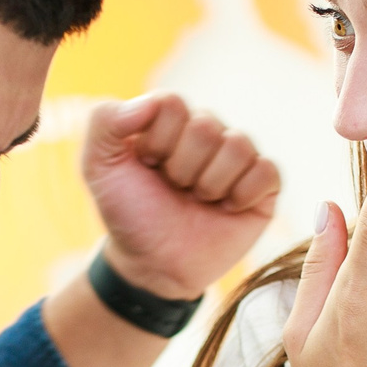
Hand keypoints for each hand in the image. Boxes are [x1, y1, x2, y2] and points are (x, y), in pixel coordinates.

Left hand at [81, 92, 280, 300]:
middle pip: (206, 126)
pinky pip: (267, 172)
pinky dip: (244, 194)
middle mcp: (207, 133)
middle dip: (182, 168)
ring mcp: (237, 158)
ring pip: (238, 145)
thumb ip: (105, 121)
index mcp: (170, 120)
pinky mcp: (263, 186)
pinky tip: (227, 209)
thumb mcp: (98, 167)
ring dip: (210, 183)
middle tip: (174, 189)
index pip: (172, 104)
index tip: (147, 166)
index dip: (157, 141)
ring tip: (198, 200)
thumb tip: (149, 102)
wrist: (153, 265)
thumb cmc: (129, 214)